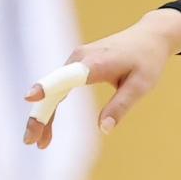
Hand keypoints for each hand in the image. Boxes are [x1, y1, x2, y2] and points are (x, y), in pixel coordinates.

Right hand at [24, 7, 180, 148]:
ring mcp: (75, 60)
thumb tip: (104, 129)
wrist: (149, 36)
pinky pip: (58, 86)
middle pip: (52, 88)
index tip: (31, 97)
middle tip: (31, 142)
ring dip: (43, 115)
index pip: (66, 76)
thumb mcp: (141, 85)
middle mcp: (79, 58)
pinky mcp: (76, 64)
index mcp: (96, 63)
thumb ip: (121, 106)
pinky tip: (48, 126)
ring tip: (39, 142)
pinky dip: (51, 106)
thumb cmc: (147, 60)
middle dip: (40, 115)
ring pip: (52, 89)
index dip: (48, 86)